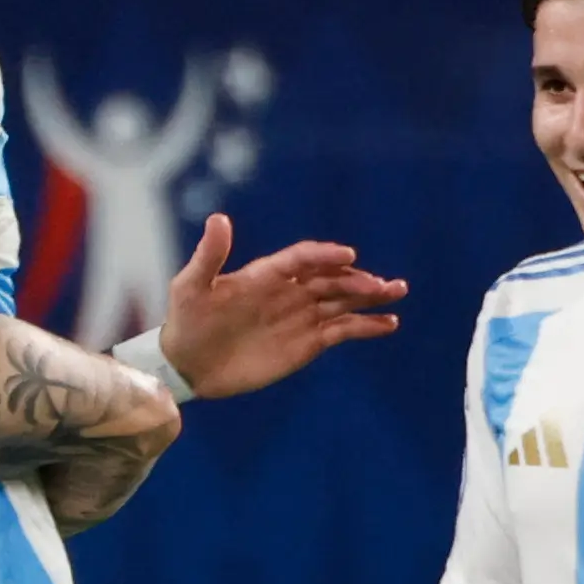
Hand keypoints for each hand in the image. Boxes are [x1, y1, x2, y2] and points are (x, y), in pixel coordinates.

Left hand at [160, 214, 403, 399]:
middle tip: (385, 284)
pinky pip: (342, 331)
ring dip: (370, 297)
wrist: (187, 365)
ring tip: (396, 292)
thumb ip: (209, 256)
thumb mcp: (191, 287)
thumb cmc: (186, 322)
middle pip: (331, 279)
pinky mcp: (306, 343)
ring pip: (342, 301)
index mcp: (264, 274)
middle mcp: (288, 292)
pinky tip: (388, 324)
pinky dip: (365, 326)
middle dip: (358, 280)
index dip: (324, 256)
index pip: (302, 259)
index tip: (348, 258)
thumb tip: (219, 218)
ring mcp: (300, 316)